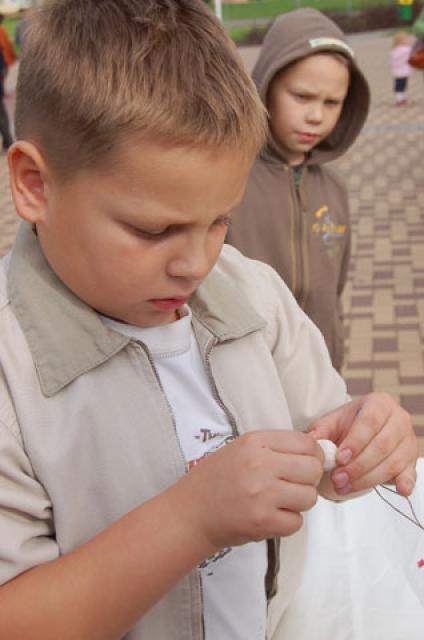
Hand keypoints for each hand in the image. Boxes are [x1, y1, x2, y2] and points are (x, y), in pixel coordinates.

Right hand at [176, 430, 324, 551]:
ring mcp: (262, 494)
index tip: (304, 464)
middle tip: (291, 485)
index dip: (312, 455)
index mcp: (255, 442)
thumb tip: (317, 453)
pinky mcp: (263, 522)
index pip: (306, 443)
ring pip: (309, 497)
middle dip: (307, 480)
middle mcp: (260, 464)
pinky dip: (287, 522)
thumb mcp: (242, 449)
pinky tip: (270, 516)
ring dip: (298, 503)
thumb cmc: (217, 480)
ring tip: (278, 502)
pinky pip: (297, 522)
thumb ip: (276, 448)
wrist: (190, 513)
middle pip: (312, 469)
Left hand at [308, 392, 417, 497]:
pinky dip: (406, 482)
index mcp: (380, 403)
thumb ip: (321, 430)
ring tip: (345, 487)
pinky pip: (411, 472)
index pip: (370, 421)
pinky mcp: (411, 460)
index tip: (340, 457)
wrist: (363, 429)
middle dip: (358, 466)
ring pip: (392, 462)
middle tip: (338, 478)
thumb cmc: (349, 424)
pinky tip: (400, 490)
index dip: (356, 441)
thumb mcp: (333, 421)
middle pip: (382, 445)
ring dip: (368, 479)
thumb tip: (311, 441)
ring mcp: (407, 440)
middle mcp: (399, 419)